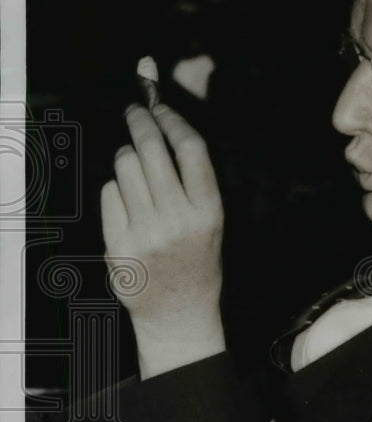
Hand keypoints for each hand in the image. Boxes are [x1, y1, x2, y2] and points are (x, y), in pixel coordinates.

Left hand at [101, 104, 224, 378]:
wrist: (179, 313)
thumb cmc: (197, 261)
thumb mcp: (211, 221)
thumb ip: (193, 180)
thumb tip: (166, 127)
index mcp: (208, 211)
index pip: (190, 149)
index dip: (173, 121)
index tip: (161, 107)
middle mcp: (178, 220)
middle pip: (152, 151)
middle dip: (141, 123)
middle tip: (136, 112)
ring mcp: (145, 233)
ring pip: (125, 167)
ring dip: (127, 158)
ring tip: (135, 168)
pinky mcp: (119, 244)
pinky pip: (109, 194)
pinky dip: (115, 190)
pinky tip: (127, 202)